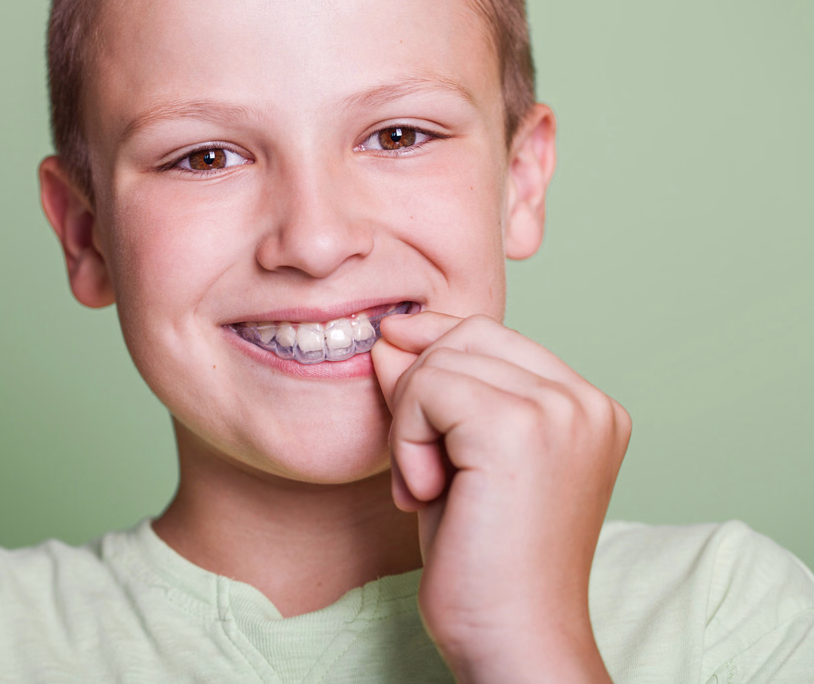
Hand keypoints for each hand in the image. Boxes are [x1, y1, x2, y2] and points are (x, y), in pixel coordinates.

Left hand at [371, 311, 629, 682]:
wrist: (512, 640)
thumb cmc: (482, 564)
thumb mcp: (452, 460)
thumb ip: (428, 395)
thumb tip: (388, 335)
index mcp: (587, 408)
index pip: (492, 336)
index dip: (434, 353)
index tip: (401, 388)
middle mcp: (586, 400)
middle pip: (466, 335)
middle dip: (419, 390)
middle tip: (418, 468)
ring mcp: (560, 409)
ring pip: (441, 359)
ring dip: (410, 420)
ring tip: (425, 486)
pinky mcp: (519, 426)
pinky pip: (428, 389)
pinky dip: (406, 438)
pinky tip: (425, 493)